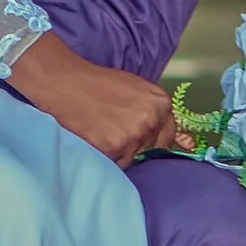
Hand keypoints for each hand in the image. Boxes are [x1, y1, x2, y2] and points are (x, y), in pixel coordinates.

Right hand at [7, 29, 182, 166]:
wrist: (64, 81)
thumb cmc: (95, 84)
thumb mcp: (133, 90)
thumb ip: (152, 111)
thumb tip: (181, 141)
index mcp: (160, 103)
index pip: (168, 135)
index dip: (150, 139)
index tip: (135, 136)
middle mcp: (152, 119)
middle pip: (151, 149)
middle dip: (135, 146)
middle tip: (111, 130)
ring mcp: (135, 134)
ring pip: (133, 159)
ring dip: (119, 153)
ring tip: (101, 131)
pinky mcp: (116, 147)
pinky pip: (116, 164)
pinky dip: (105, 157)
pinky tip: (94, 138)